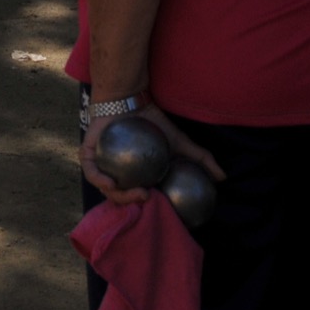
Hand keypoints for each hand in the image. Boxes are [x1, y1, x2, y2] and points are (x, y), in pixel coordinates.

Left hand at [80, 104, 224, 205]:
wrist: (131, 99)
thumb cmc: (153, 122)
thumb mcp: (180, 142)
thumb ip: (200, 159)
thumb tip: (223, 178)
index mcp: (134, 178)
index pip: (139, 201)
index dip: (148, 210)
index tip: (163, 210)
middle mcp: (116, 175)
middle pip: (120, 199)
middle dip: (132, 204)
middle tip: (148, 198)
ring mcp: (100, 166)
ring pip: (105, 189)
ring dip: (117, 196)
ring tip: (134, 193)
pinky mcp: (86, 154)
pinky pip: (89, 171)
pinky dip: (98, 179)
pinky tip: (109, 182)